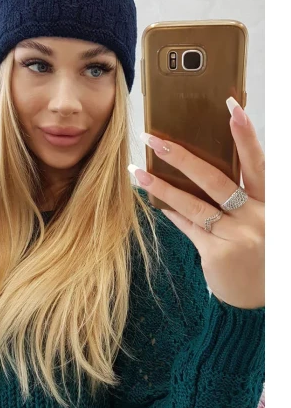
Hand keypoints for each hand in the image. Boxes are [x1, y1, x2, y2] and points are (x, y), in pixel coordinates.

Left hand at [130, 97, 264, 309]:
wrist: (265, 299)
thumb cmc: (260, 250)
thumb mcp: (259, 218)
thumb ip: (240, 195)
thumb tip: (196, 168)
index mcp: (270, 202)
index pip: (257, 162)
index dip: (245, 135)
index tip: (232, 107)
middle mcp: (257, 217)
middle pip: (216, 180)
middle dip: (182, 157)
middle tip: (154, 140)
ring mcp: (237, 237)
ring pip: (193, 203)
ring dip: (161, 186)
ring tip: (137, 172)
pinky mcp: (218, 254)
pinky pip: (188, 226)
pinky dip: (172, 212)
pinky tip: (154, 200)